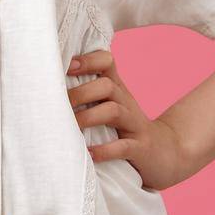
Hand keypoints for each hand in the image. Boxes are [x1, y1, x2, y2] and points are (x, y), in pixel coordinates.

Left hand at [67, 46, 195, 192]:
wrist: (166, 154)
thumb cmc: (126, 129)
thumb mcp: (111, 107)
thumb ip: (89, 94)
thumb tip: (48, 86)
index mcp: (117, 90)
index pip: (106, 62)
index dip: (88, 60)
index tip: (66, 67)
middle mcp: (126, 103)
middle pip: (106, 85)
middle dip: (80, 93)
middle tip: (59, 105)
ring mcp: (135, 125)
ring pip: (113, 111)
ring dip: (88, 117)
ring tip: (72, 127)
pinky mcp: (141, 149)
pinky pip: (123, 147)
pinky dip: (104, 151)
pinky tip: (89, 154)